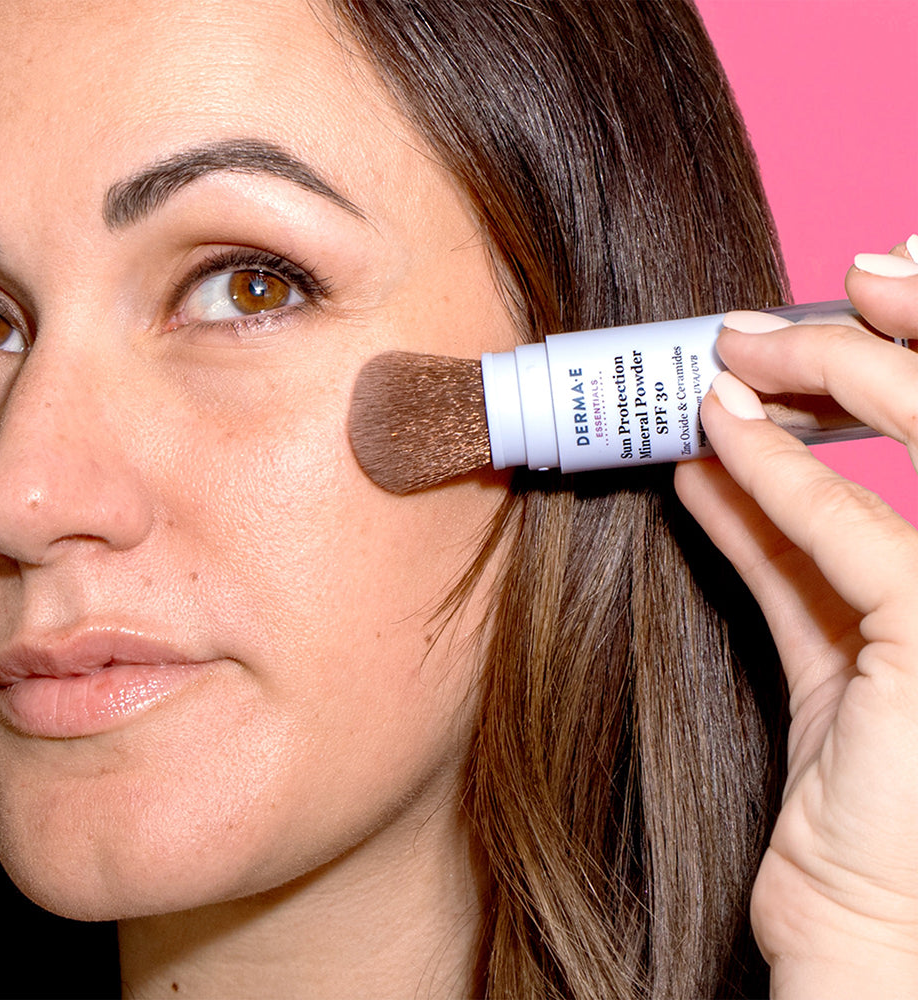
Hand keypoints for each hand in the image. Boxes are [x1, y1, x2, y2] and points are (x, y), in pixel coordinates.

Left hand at [674, 238, 917, 998]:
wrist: (877, 932)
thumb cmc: (863, 791)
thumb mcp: (828, 638)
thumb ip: (781, 541)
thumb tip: (719, 450)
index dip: (908, 347)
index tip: (843, 294)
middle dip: (872, 336)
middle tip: (761, 320)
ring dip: (821, 377)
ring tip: (728, 354)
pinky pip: (854, 531)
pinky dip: (777, 477)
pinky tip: (715, 433)